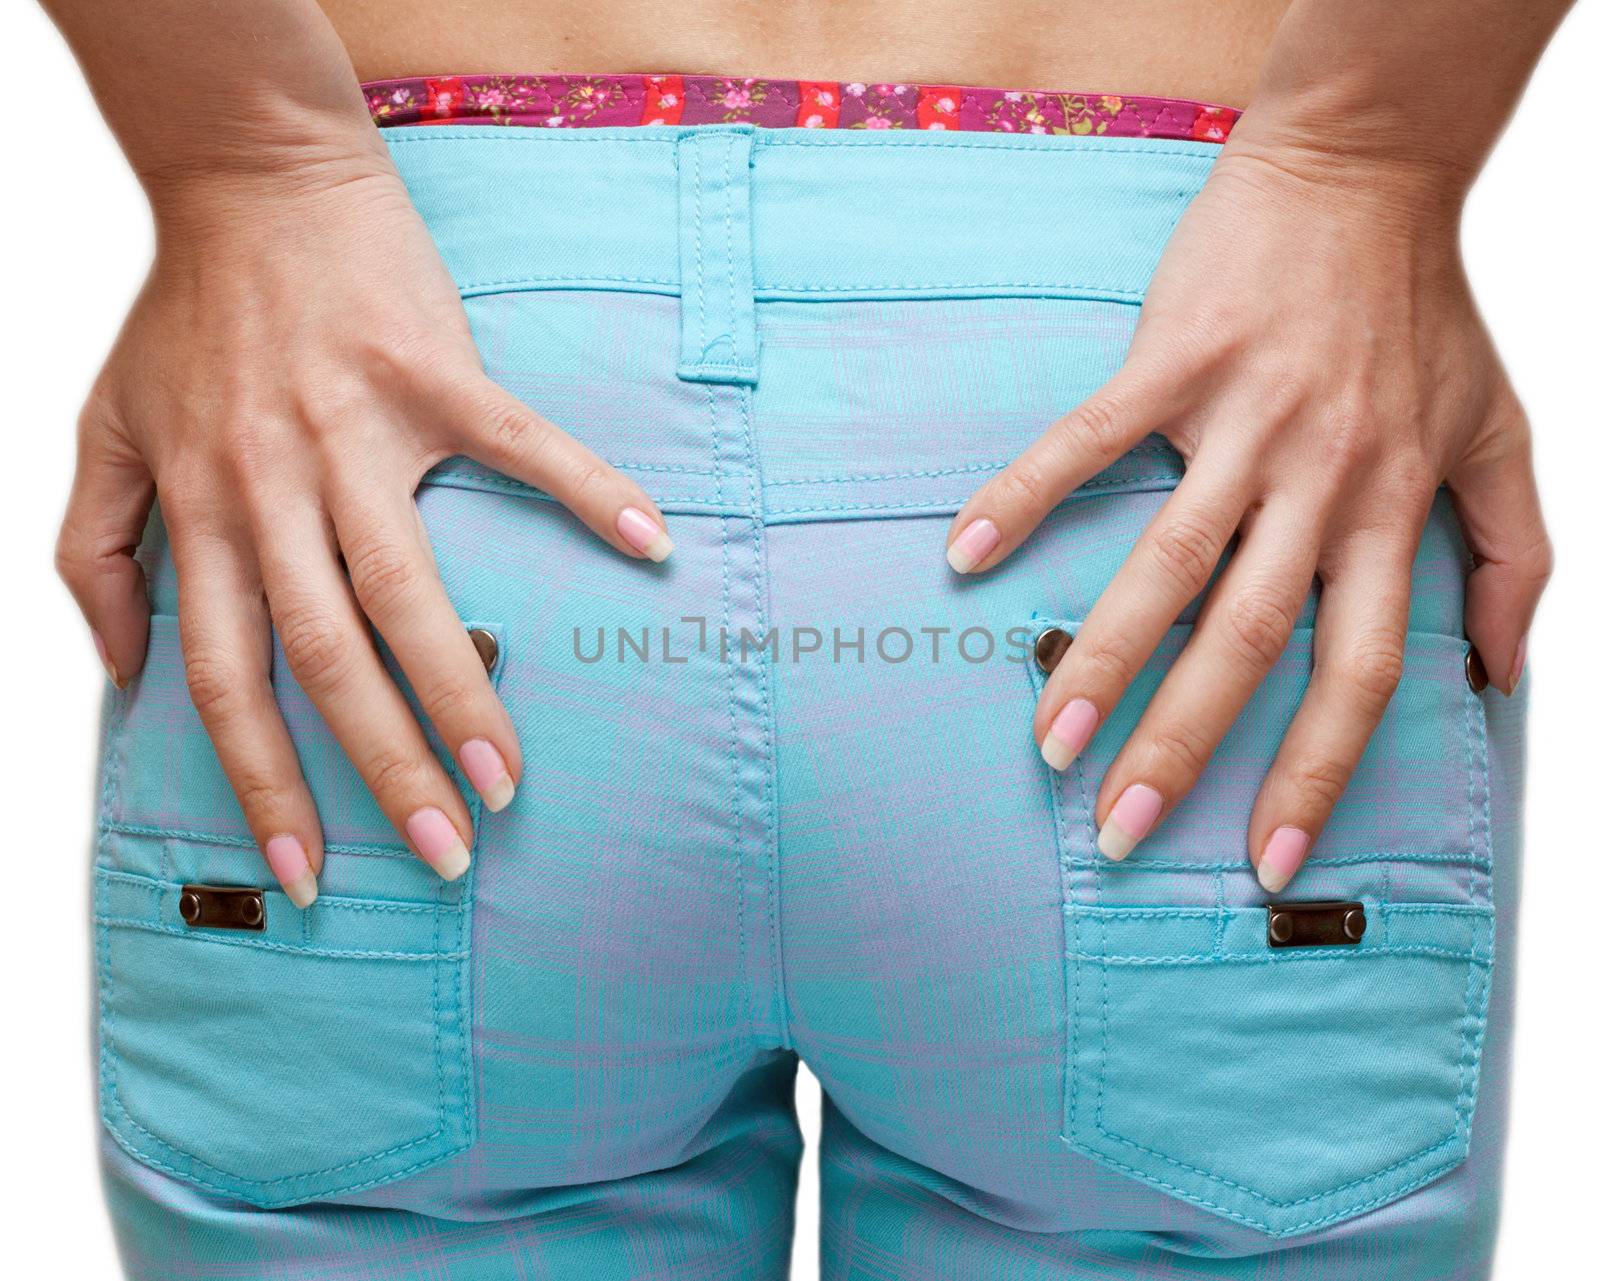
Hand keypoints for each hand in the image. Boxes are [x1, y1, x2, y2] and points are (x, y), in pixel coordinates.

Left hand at [55, 150, 673, 905]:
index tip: (303, 872)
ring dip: (463, 689)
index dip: (261, 782)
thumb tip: (119, 671)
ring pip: (409, 586)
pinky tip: (648, 542)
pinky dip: (584, 489)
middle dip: (384, 769)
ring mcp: (360, 428)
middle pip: (327, 656)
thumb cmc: (184, 313)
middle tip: (446, 854)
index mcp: (202, 510)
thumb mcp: (100, 430)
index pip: (224, 679)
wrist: (249, 177)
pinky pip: (518, 445)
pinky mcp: (435, 372)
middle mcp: (274, 485)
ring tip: (510, 778)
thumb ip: (90, 552)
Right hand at [944, 136, 1550, 890]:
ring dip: (1102, 658)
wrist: (1363, 173)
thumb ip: (1519, 558)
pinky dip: (1026, 494)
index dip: (1318, 772)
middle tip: (1119, 831)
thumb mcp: (1503, 433)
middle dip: (1183, 747)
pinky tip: (967, 554)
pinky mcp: (1173, 360)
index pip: (1359, 671)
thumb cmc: (1424, 308)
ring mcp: (1241, 420)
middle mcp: (1318, 480)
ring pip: (1166, 562)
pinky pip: (1090, 440)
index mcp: (1391, 510)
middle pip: (1248, 641)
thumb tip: (1501, 677)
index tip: (1270, 858)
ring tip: (1046, 741)